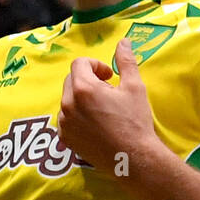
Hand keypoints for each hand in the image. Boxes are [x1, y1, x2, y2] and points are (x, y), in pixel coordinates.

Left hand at [58, 38, 158, 176]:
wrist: (132, 158)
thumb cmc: (135, 121)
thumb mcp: (134, 87)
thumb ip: (126, 61)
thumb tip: (124, 41)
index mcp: (82, 88)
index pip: (79, 63)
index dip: (96, 65)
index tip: (110, 76)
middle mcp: (67, 104)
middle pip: (71, 80)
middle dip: (88, 80)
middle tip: (108, 91)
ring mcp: (64, 123)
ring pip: (68, 100)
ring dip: (81, 98)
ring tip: (102, 108)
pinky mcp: (65, 139)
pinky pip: (66, 119)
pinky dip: (77, 116)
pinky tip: (95, 124)